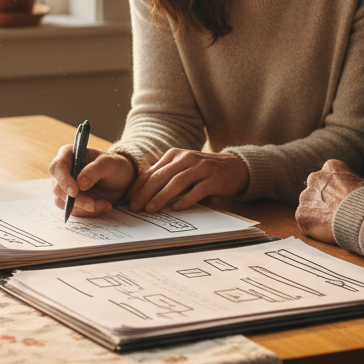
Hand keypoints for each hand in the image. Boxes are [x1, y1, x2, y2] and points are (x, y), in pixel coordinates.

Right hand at [48, 145, 136, 217]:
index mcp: (69, 155)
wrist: (121, 180)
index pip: (57, 167)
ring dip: (84, 207)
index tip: (75, 191)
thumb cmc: (114, 166)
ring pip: (64, 203)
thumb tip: (80, 183)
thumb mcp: (109, 164)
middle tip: (93, 205)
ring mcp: (65, 187)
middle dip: (76, 199)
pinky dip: (89, 212)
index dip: (63, 180)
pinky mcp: (71, 201)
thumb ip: (94, 170)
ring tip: (105, 203)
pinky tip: (104, 205)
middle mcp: (63, 171)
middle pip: (58, 188)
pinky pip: (74, 211)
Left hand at [128, 149, 249, 212]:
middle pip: (162, 176)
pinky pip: (197, 190)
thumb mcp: (182, 167)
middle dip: (146, 193)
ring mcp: (201, 168)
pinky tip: (177, 207)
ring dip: (162, 196)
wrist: (234, 167)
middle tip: (135, 207)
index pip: (152, 171)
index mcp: (175, 155)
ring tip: (151, 209)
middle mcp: (187, 158)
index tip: (129, 199)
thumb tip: (139, 190)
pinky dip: (186, 199)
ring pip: (177, 182)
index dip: (139, 186)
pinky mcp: (214, 179)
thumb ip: (164, 174)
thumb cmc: (203, 170)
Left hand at [295, 160, 363, 244]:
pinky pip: (305, 220)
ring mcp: (306, 196)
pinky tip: (326, 230)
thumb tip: (356, 191)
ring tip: (333, 223)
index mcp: (331, 167)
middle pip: (316, 189)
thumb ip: (352, 184)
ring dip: (317, 212)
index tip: (342, 199)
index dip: (336, 189)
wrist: (361, 216)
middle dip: (322, 199)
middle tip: (335, 212)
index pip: (329, 176)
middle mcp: (315, 178)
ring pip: (309, 205)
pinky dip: (313, 226)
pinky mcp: (301, 214)